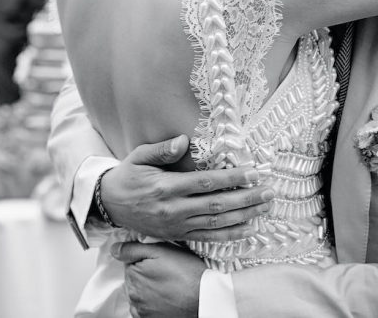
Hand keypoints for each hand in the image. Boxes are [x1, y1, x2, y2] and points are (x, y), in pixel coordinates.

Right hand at [100, 135, 272, 241]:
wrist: (109, 206)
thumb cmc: (127, 177)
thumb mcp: (139, 157)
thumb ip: (162, 149)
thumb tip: (184, 140)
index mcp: (165, 187)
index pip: (205, 183)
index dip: (230, 179)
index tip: (251, 173)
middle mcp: (173, 209)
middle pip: (216, 205)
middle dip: (246, 198)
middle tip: (268, 191)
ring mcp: (177, 225)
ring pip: (216, 223)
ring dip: (244, 216)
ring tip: (265, 207)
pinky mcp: (178, 235)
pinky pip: (208, 237)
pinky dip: (230, 235)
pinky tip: (248, 229)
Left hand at [113, 241, 204, 317]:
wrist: (205, 297)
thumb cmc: (187, 272)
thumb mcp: (161, 251)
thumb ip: (133, 249)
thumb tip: (114, 249)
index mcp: (133, 275)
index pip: (130, 262)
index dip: (145, 258)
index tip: (160, 260)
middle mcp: (133, 295)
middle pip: (134, 278)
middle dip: (146, 274)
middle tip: (167, 272)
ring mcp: (141, 310)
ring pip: (139, 294)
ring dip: (149, 289)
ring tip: (169, 285)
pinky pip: (144, 309)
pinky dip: (151, 304)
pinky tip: (165, 298)